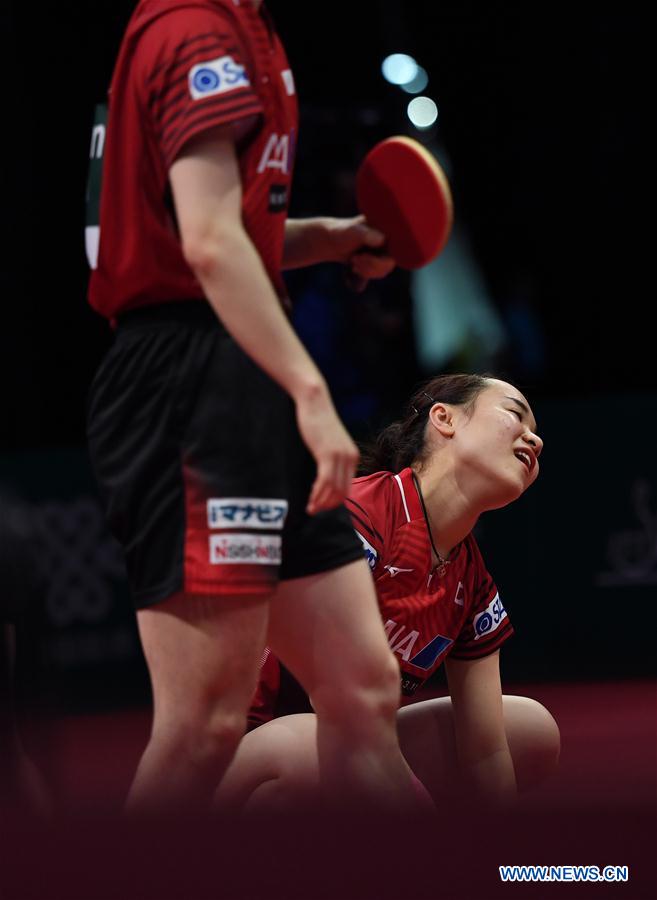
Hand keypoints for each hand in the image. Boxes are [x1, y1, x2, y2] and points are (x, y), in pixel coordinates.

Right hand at [294, 385, 358, 514]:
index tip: (320, 505)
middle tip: (314, 510)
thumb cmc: (318, 421)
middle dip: (328, 505)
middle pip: (342, 492)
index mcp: (352, 457)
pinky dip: (317, 494)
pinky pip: (325, 481)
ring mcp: (340, 457)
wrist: (315, 402)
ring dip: (321, 502)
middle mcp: (350, 458)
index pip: (347, 487)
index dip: (334, 501)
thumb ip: (330, 458)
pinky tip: (310, 500)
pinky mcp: (327, 454)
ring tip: (310, 509)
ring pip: (333, 490)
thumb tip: (325, 474)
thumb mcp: (328, 443)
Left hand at [327, 215, 395, 289]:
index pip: (395, 250)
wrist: (331, 241)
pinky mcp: (378, 260)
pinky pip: (379, 273)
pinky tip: (355, 267)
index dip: (379, 259)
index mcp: (386, 229)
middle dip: (371, 266)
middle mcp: (388, 239)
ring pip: (384, 270)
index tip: (362, 256)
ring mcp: (383, 251)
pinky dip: (367, 273)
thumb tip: (382, 240)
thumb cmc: (342, 233)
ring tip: (353, 261)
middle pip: (390, 263)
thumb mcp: (354, 232)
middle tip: (355, 259)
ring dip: (367, 270)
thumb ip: (368, 234)